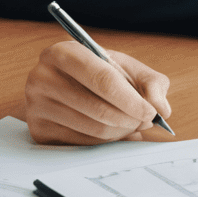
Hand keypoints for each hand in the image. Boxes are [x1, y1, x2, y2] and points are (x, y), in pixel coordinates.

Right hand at [24, 43, 173, 144]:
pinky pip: (82, 144)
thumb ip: (152, 83)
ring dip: (121, 132)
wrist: (66, 83)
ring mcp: (35, 105)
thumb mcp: (127, 68)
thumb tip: (162, 109)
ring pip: (92, 128)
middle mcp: (42, 77)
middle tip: (146, 122)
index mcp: (64, 53)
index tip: (151, 112)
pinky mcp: (37, 130)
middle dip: (129, 119)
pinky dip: (105, 142)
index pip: (103, 80)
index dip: (131, 100)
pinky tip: (115, 132)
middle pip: (97, 108)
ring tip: (132, 125)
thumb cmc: (101, 73)